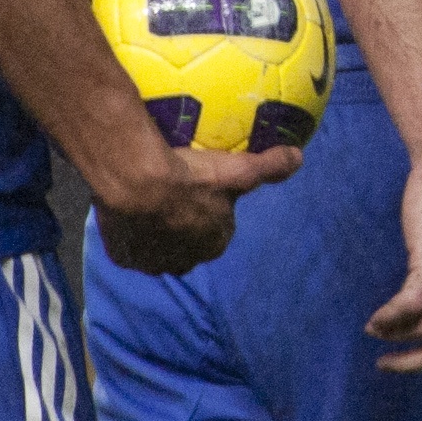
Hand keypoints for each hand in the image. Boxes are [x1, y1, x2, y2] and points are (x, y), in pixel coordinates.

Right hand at [88, 135, 302, 277]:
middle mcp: (183, 262)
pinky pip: (128, 244)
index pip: (218, 233)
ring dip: (156, 231)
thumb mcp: (239, 169)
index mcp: (213, 245)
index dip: (212, 214)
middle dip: (185, 227)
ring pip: (157, 248)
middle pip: (187, 244)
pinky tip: (127, 209)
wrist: (136, 183)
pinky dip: (129, 230)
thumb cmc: (194, 178)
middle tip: (176, 194)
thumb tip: (298, 157)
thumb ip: (270, 166)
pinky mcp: (123, 258)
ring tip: (149, 201)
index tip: (204, 192)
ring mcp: (151, 263)